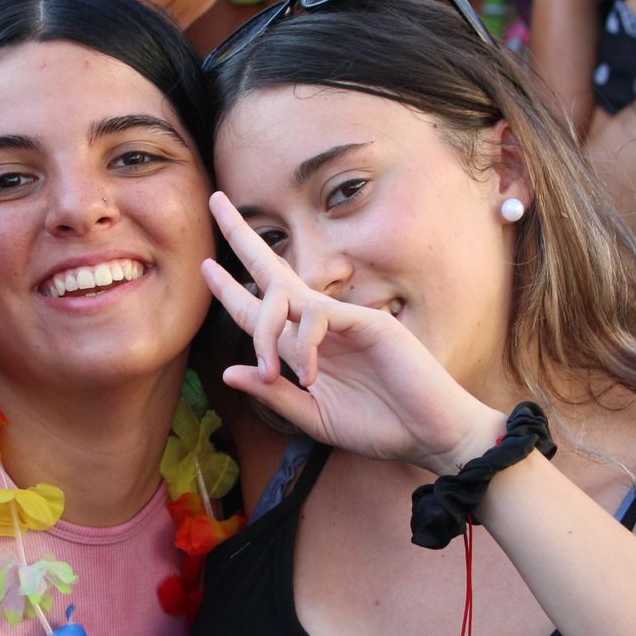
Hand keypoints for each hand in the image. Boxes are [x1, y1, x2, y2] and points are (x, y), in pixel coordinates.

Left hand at [201, 193, 503, 474]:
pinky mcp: (369, 321)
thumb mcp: (313, 417)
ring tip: (272, 369)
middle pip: (272, 271)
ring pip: (286, 297)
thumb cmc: (378, 426)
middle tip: (215, 200)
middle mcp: (321, 325)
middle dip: (242, 237)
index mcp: (306, 346)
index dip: (231, 288)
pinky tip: (310, 376)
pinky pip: (318, 315)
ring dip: (265, 329)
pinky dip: (305, 343)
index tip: (205, 265)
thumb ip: (273, 395)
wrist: (430, 436)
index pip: (262, 308)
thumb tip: (228, 371)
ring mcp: (345, 319)